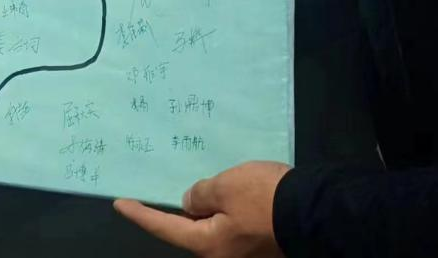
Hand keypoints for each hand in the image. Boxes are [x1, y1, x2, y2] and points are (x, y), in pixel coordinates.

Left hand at [114, 161, 290, 257]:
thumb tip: (190, 203)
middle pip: (191, 231)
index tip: (120, 204)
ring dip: (208, 209)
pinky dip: (226, 210)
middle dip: (179, 211)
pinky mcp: (261, 244)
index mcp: (208, 245)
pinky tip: (229, 194)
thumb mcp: (224, 187)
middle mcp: (223, 255)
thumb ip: (200, 194)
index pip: (164, 227)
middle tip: (164, 190)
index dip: (140, 214)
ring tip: (203, 187)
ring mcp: (244, 252)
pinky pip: (233, 225)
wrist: (317, 210)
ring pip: (214, 227)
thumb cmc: (265, 199)